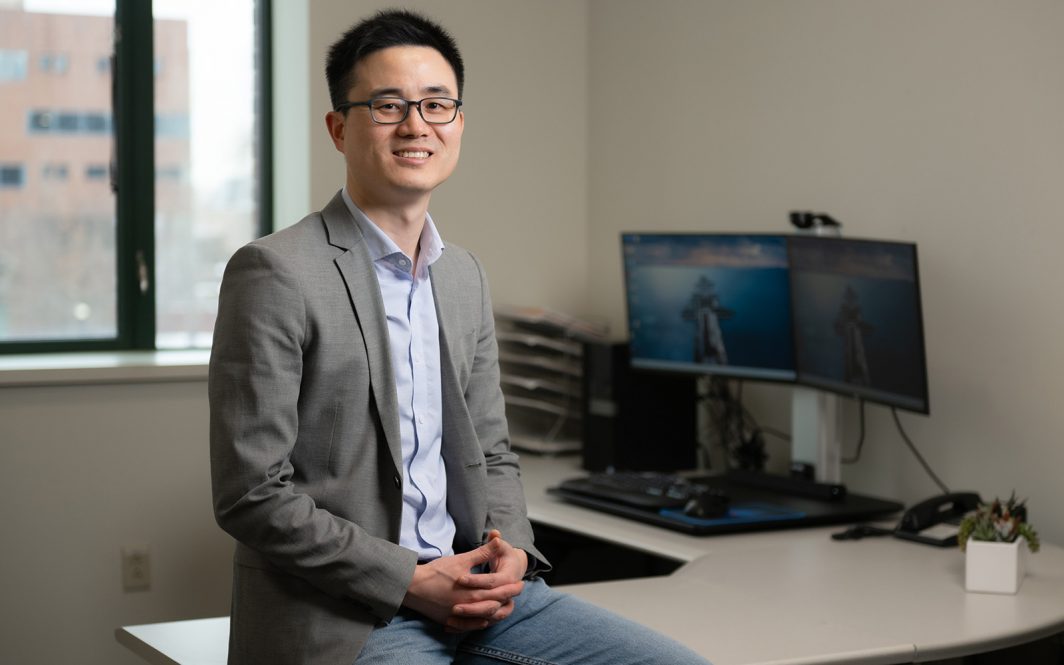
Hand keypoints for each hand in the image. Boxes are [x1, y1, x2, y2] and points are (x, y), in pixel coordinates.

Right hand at [402, 537, 523, 631]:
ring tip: (504, 606)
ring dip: (497, 613)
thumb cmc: (437, 572)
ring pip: (484, 618)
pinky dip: (479, 623)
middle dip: (508, 599)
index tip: (521, 583)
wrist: (413, 586)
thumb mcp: (461, 560)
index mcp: (474, 592)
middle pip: (494, 605)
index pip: (499, 591)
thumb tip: (498, 540)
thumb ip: (482, 552)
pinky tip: (484, 620)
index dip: (512, 588)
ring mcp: (459, 615)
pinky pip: (469, 626)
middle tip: (517, 593)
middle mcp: (469, 606)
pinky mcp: (450, 620)